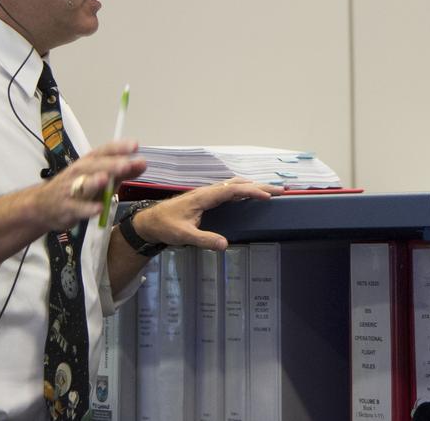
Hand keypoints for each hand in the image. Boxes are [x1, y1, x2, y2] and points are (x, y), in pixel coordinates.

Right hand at [36, 140, 147, 230]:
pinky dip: (87, 209)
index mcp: (89, 162)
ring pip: (83, 184)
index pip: (105, 151)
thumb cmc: (77, 188)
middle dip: (111, 164)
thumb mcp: (100, 177)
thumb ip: (122, 172)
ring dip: (94, 182)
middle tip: (126, 164)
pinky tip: (98, 209)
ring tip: (106, 179)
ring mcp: (71, 189)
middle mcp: (79, 172)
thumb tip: (142, 164)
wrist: (43, 205)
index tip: (135, 145)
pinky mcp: (66, 207)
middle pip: (95, 166)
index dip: (119, 147)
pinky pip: (77, 208)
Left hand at [131, 178, 281, 251]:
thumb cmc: (165, 226)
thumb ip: (204, 239)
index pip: (233, 190)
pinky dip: (244, 190)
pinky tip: (250, 195)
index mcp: (205, 196)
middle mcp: (208, 191)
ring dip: (253, 186)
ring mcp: (208, 194)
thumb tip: (225, 245)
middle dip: (260, 185)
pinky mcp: (207, 198)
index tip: (268, 196)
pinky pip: (230, 190)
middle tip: (280, 191)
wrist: (149, 221)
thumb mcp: (183, 235)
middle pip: (238, 184)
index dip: (251, 191)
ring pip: (235, 185)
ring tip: (271, 191)